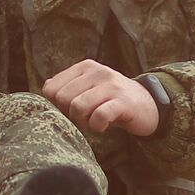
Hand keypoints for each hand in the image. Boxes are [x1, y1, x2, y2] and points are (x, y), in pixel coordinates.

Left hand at [42, 59, 159, 136]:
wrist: (148, 105)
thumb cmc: (112, 100)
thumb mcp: (89, 88)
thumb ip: (68, 86)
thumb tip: (46, 88)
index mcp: (85, 67)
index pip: (51, 88)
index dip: (55, 106)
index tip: (70, 113)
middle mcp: (98, 72)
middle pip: (63, 98)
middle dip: (68, 115)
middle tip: (82, 121)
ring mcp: (111, 86)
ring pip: (78, 107)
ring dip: (82, 122)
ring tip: (92, 123)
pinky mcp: (123, 102)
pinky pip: (99, 116)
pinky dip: (97, 126)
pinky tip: (103, 126)